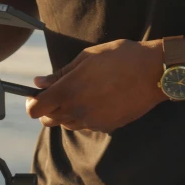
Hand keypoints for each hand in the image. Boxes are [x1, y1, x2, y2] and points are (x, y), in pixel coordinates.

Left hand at [25, 39, 165, 132]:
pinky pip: (86, 125)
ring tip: (78, 91)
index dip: (32, 101)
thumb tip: (40, 82)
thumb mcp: (87, 57)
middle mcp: (78, 111)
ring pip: (67, 124)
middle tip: (56, 90)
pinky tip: (95, 98)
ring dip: (65, 112)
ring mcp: (93, 121)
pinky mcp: (107, 126)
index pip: (36, 109)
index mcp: (69, 91)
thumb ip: (61, 73)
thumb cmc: (120, 57)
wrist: (152, 72)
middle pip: (49, 120)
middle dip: (47, 107)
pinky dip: (83, 115)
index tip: (36, 93)